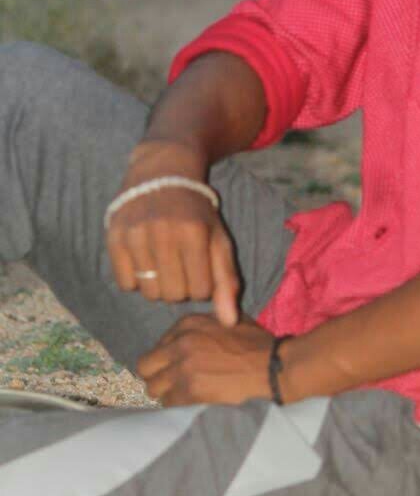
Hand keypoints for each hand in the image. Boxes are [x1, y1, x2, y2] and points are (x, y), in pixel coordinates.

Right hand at [107, 140, 240, 325]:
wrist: (163, 171)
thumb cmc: (196, 212)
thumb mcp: (218, 239)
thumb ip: (227, 282)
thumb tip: (228, 324)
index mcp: (195, 232)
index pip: (200, 291)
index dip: (202, 283)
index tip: (199, 265)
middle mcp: (164, 232)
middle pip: (173, 295)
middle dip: (180, 285)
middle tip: (180, 262)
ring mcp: (136, 234)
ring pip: (149, 292)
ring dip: (158, 283)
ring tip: (163, 260)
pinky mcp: (114, 236)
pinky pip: (125, 283)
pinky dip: (136, 277)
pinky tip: (144, 257)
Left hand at [137, 313, 274, 404]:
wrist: (272, 365)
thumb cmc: (255, 343)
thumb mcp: (228, 320)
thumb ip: (203, 325)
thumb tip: (185, 336)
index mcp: (188, 323)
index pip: (157, 346)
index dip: (166, 360)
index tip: (177, 368)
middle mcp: (181, 343)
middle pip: (146, 366)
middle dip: (158, 376)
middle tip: (173, 384)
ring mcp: (183, 367)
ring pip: (154, 388)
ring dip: (166, 393)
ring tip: (183, 396)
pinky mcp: (190, 390)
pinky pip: (168, 403)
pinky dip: (177, 406)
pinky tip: (193, 403)